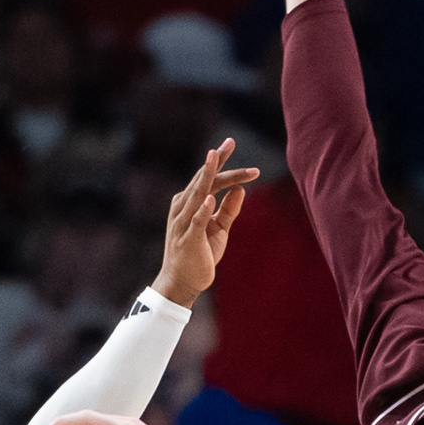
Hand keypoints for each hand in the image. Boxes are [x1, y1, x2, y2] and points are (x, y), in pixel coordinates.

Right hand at [150, 139, 257, 305]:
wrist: (183, 282)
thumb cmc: (199, 254)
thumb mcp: (219, 229)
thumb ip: (229, 209)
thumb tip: (241, 189)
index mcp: (189, 203)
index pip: (207, 177)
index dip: (220, 161)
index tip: (230, 142)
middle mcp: (183, 207)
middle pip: (203, 180)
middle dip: (216, 161)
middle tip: (229, 142)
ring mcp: (183, 222)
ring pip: (197, 194)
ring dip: (206, 176)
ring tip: (214, 158)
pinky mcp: (187, 238)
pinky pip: (196, 221)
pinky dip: (203, 210)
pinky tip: (211, 198)